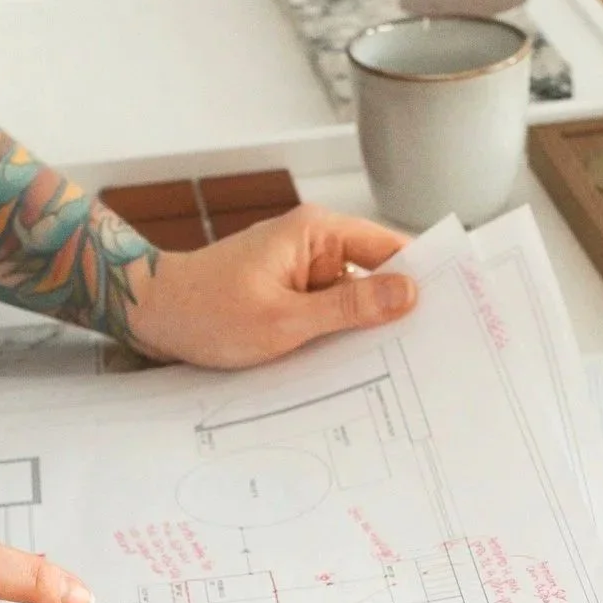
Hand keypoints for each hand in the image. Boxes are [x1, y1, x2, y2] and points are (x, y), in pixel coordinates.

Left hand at [123, 204, 415, 367]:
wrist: (149, 317)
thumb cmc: (205, 311)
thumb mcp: (286, 320)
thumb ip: (350, 309)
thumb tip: (408, 294)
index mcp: (317, 233)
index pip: (392, 250)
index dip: (424, 278)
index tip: (453, 310)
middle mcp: (313, 246)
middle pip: (376, 278)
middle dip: (395, 314)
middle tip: (429, 354)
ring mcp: (300, 272)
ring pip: (351, 303)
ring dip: (363, 333)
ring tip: (393, 369)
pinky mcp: (288, 295)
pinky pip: (326, 315)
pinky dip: (335, 338)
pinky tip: (349, 367)